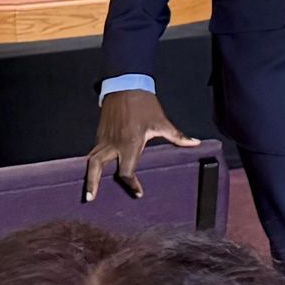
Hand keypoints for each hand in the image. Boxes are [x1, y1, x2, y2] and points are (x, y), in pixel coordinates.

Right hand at [83, 90, 198, 201]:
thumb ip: (177, 136)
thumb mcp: (162, 122)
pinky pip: (93, 152)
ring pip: (91, 160)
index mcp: (129, 143)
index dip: (131, 184)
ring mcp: (104, 139)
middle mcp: (113, 144)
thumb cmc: (145, 105)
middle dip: (93, 183)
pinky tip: (94, 173)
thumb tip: (195, 143)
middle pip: (97, 167)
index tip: (138, 193)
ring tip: (89, 190)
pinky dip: (92, 164)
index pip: (126, 171)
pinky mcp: (100, 134)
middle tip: (91, 198)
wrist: (126, 86)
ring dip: (89, 175)